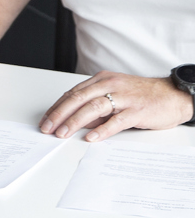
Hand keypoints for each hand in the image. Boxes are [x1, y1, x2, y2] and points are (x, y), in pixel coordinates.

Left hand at [40, 71, 194, 141]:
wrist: (173, 94)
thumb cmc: (142, 96)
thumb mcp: (115, 97)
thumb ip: (96, 109)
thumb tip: (77, 122)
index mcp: (102, 80)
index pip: (73, 93)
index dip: (57, 106)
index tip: (45, 119)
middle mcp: (110, 85)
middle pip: (78, 98)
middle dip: (60, 113)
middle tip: (47, 127)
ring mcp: (124, 97)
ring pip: (94, 107)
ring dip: (75, 121)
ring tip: (63, 133)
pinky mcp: (137, 110)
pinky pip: (117, 120)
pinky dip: (102, 129)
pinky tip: (91, 137)